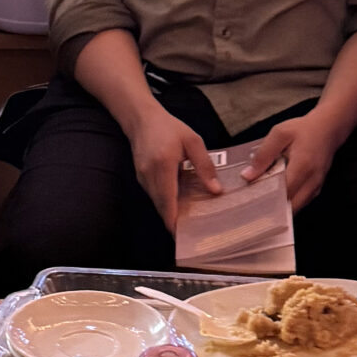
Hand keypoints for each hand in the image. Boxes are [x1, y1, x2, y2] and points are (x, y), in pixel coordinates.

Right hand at [130, 106, 219, 234]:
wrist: (141, 119)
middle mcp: (149, 176)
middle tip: (195, 233)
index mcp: (163, 166)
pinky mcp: (141, 178)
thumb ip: (204, 166)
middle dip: (176, 222)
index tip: (185, 237)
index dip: (175, 222)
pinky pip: (155, 196)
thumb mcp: (193, 142)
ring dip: (171, 213)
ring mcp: (142, 178)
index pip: (168, 202)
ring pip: (158, 204)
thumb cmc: (169, 128)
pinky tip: (181, 203)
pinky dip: (167, 203)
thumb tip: (215, 191)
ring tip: (191, 221)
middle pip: (162, 208)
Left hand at [239, 111, 342, 211]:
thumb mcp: (280, 134)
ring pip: (296, 208)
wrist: (328, 128)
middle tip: (256, 202)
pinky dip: (289, 202)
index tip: (251, 199)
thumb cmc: (303, 129)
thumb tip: (247, 176)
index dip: (266, 199)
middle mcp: (312, 181)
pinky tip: (277, 194)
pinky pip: (301, 202)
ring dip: (281, 206)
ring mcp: (316, 187)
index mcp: (302, 167)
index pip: (282, 193)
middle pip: (289, 206)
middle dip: (272, 207)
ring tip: (265, 198)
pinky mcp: (317, 188)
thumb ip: (263, 154)